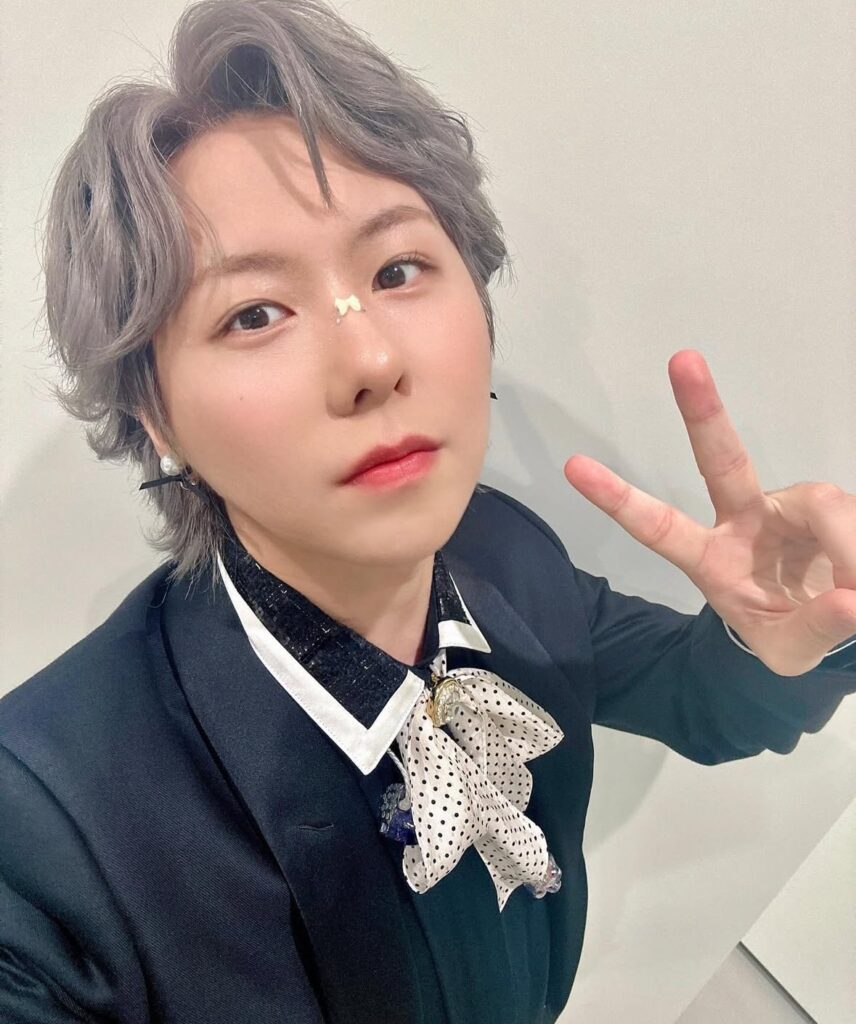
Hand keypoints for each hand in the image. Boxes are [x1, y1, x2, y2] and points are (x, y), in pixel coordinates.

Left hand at [563, 349, 855, 676]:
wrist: (825, 625)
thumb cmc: (784, 631)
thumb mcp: (789, 651)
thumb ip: (814, 629)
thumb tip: (849, 601)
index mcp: (711, 558)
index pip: (659, 527)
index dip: (618, 499)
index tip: (574, 468)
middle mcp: (744, 519)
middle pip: (721, 460)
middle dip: (702, 411)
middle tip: (681, 360)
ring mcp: (787, 508)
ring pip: (822, 502)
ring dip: (848, 545)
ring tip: (854, 593)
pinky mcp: (828, 506)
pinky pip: (852, 515)